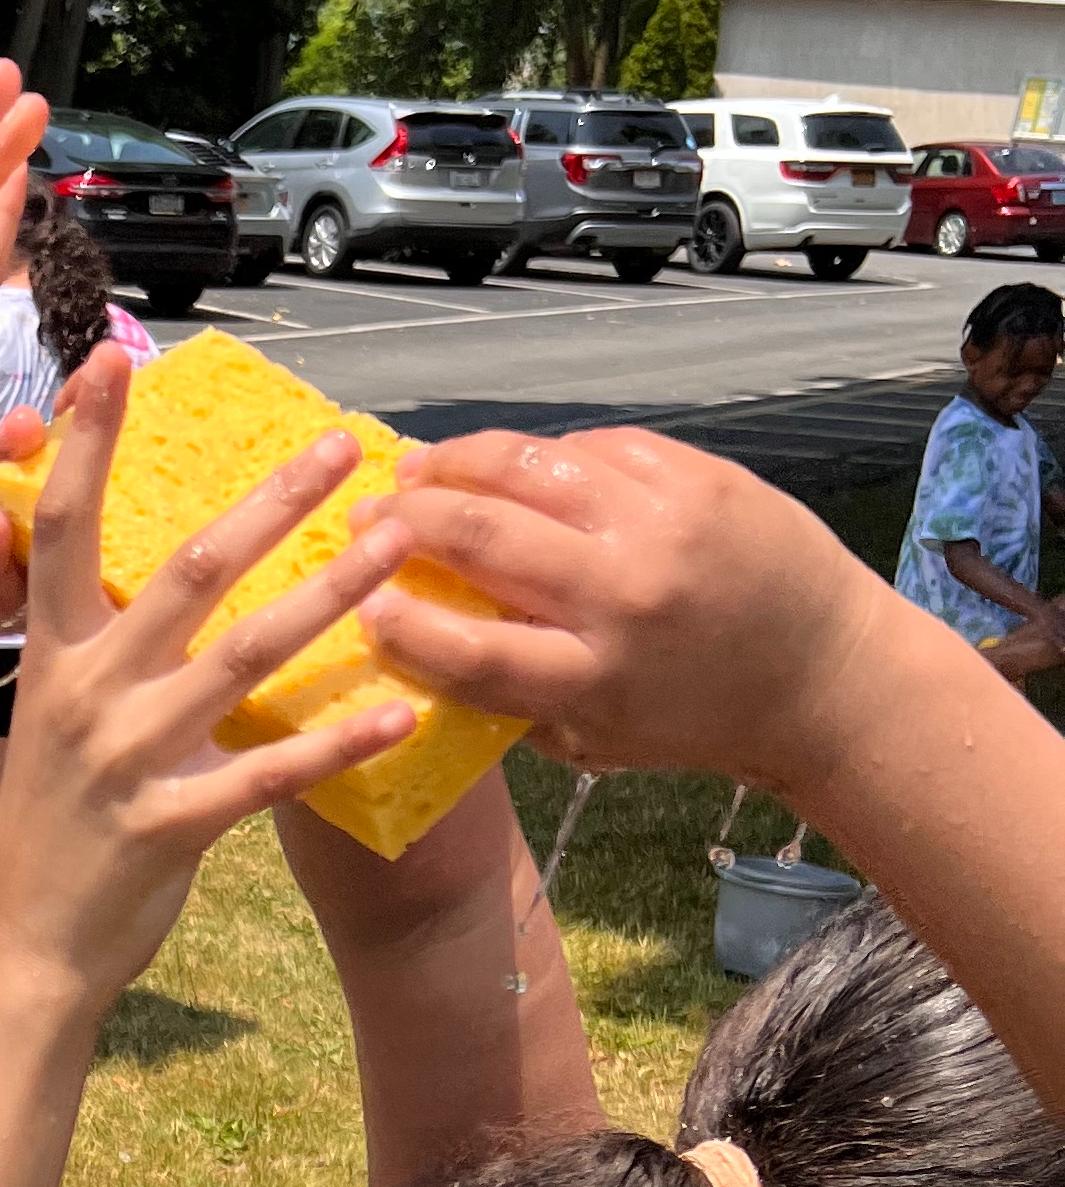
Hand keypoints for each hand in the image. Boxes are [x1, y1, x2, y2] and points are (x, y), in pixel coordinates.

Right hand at [0, 345, 421, 1003]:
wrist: (26, 949)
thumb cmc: (50, 826)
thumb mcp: (50, 718)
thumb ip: (91, 645)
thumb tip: (135, 567)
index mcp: (52, 658)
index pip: (60, 528)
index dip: (83, 443)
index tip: (114, 362)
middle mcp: (85, 694)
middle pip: (181, 573)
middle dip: (267, 502)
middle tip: (342, 444)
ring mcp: (126, 761)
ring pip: (240, 659)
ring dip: (326, 595)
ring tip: (396, 545)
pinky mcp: (168, 826)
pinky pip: (268, 776)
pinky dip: (339, 741)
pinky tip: (405, 710)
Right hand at [354, 427, 893, 788]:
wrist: (824, 675)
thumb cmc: (692, 719)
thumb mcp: (594, 738)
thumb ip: (513, 697)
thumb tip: (425, 640)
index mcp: (594, 680)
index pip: (473, 648)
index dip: (404, 623)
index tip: (362, 602)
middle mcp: (626, 597)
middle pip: (488, 539)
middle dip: (411, 520)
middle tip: (370, 514)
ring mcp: (666, 525)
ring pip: (533, 468)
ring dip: (459, 462)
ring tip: (419, 467)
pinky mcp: (701, 477)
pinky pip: (596, 448)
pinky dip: (542, 456)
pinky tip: (513, 464)